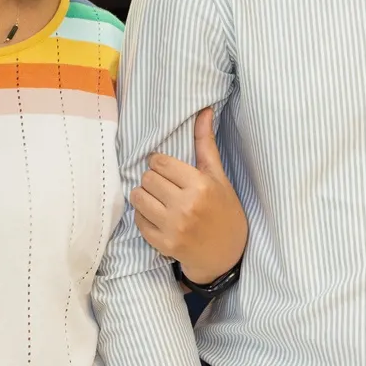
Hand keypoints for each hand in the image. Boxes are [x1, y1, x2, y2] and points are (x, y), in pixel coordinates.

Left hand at [128, 108, 246, 282]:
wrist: (227, 255)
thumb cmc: (224, 210)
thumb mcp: (218, 176)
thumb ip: (206, 143)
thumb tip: (204, 110)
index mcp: (200, 186)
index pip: (159, 162)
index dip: (159, 163)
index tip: (166, 169)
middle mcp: (186, 206)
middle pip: (147, 178)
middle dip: (153, 179)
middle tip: (164, 186)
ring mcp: (174, 227)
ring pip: (138, 198)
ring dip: (144, 196)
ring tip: (157, 199)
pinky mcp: (164, 244)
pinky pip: (138, 221)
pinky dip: (144, 217)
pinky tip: (158, 217)